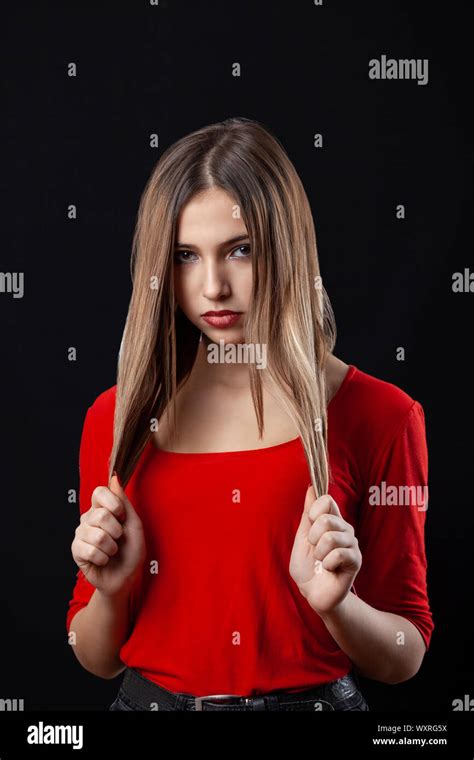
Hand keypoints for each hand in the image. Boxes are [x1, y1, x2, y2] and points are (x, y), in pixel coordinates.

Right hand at [71, 473, 145, 596]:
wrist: (126, 577)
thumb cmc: (131, 551)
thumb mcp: (134, 524)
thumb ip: (124, 502)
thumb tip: (114, 477)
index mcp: (102, 509)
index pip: (99, 492)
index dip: (113, 503)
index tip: (122, 517)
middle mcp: (88, 518)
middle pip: (100, 515)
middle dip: (116, 531)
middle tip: (118, 539)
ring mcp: (80, 534)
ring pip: (96, 535)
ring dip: (111, 548)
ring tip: (112, 552)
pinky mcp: (76, 550)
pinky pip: (90, 550)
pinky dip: (103, 558)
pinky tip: (103, 560)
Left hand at [289, 485, 361, 614]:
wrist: (313, 593)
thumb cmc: (307, 566)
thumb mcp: (302, 537)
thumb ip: (308, 514)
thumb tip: (311, 488)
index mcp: (332, 521)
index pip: (327, 500)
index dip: (314, 510)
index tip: (310, 523)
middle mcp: (344, 529)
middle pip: (326, 518)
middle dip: (313, 537)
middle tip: (315, 550)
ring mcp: (352, 544)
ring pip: (331, 537)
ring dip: (318, 553)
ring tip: (321, 561)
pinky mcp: (356, 560)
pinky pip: (338, 554)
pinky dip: (327, 563)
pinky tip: (329, 569)